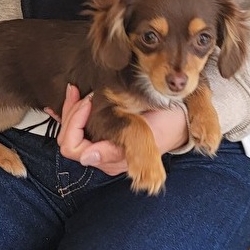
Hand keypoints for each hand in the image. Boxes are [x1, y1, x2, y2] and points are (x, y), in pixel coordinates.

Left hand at [45, 84, 189, 174]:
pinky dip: (76, 109)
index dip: (74, 123)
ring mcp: (102, 145)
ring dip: (72, 109)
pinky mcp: (105, 134)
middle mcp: (102, 155)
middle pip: (67, 139)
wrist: (182, 120)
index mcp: (110, 158)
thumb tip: (85, 157)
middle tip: (82, 93)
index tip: (89, 102)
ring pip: (70, 131)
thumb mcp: (145, 135)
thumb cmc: (167, 126)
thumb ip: (116, 149)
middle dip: (71, 114)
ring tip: (78, 90)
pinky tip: (76, 93)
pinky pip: (80, 126)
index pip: (73, 147)